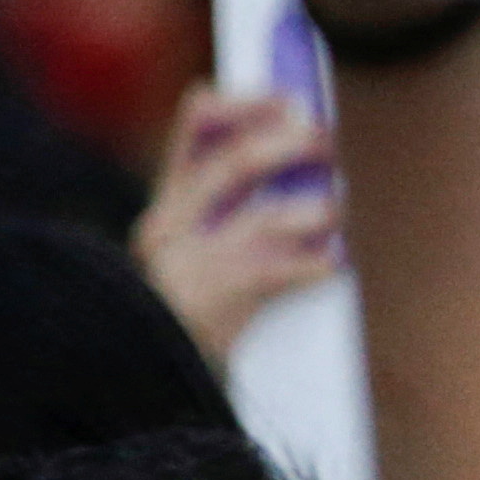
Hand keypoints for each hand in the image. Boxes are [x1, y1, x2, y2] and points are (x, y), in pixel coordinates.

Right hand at [134, 90, 341, 361]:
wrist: (143, 383)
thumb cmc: (182, 317)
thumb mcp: (191, 253)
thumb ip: (224, 203)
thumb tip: (275, 142)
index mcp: (168, 206)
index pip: (199, 125)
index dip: (248, 103)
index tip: (290, 96)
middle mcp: (171, 227)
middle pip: (237, 162)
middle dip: (290, 144)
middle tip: (326, 139)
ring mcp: (190, 265)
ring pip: (267, 217)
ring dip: (316, 211)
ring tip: (336, 211)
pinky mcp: (216, 304)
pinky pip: (284, 271)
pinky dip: (317, 264)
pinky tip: (334, 264)